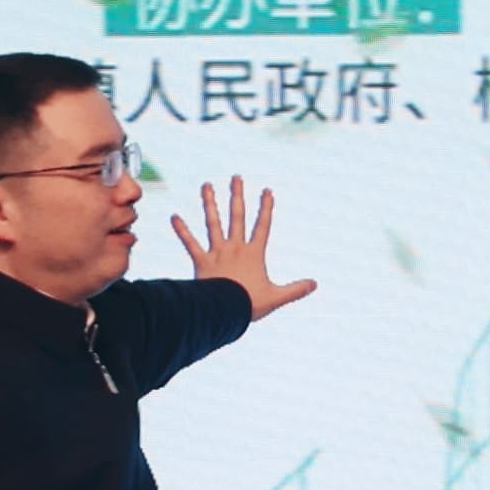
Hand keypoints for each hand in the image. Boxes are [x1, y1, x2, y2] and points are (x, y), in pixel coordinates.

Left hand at [173, 183, 311, 318]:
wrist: (224, 311)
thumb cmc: (250, 304)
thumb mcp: (276, 297)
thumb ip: (295, 290)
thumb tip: (315, 284)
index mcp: (253, 253)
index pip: (262, 226)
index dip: (265, 208)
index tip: (267, 190)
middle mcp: (235, 248)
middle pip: (236, 217)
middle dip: (237, 195)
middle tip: (236, 177)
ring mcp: (217, 252)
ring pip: (213, 223)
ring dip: (209, 203)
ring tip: (206, 185)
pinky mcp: (201, 261)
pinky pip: (190, 243)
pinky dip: (182, 230)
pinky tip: (174, 216)